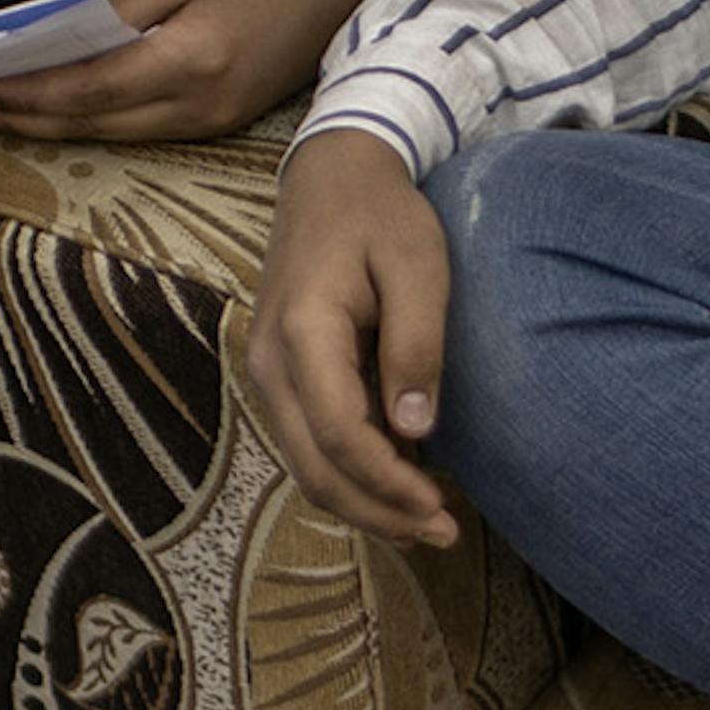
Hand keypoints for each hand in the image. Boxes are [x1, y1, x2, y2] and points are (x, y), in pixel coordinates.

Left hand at [0, 0, 367, 144]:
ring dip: (52, 127)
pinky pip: (143, 129)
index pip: (89, 89)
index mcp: (192, 60)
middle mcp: (202, 105)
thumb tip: (55, 45)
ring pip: (115, 135)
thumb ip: (116, 11)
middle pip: (95, 124)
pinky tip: (58, 113)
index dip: (28, 95)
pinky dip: (94, 122)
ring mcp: (215, 121)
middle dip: (24, 120)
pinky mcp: (222, 121)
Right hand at [239, 123, 470, 548]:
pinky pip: (308, 442)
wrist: (331, 175)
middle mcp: (270, 361)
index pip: (340, 435)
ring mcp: (267, 371)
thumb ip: (416, 345)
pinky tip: (400, 482)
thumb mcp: (418, 266)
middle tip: (442, 534)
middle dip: (377, 513)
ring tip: (425, 522)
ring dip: (363, 502)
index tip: (440, 506)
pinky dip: (351, 474)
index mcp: (303, 331)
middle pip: (314, 468)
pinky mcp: (280, 375)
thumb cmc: (381, 215)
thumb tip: (415, 429)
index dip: (389, 483)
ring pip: (306, 465)